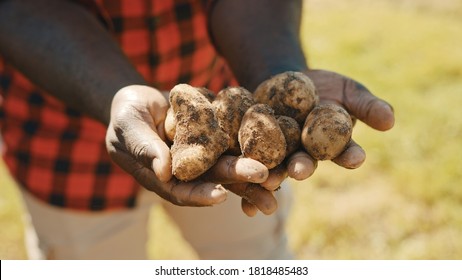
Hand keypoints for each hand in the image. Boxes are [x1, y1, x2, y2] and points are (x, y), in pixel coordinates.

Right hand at [105, 85, 273, 206]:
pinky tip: (275, 143)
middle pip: (214, 179)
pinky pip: (234, 140)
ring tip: (278, 173)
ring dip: (253, 168)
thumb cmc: (126, 114)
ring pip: (230, 163)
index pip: (182, 191)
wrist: (140, 99)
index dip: (199, 195)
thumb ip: (143, 148)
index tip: (219, 196)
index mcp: (164, 178)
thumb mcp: (128, 126)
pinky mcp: (215, 137)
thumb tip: (163, 171)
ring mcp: (204, 155)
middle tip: (263, 177)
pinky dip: (252, 142)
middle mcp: (188, 172)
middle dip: (238, 179)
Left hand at [234, 69, 395, 215]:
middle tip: (301, 169)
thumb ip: (366, 105)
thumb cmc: (324, 87)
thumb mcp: (347, 90)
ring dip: (272, 175)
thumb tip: (390, 120)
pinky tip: (241, 192)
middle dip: (304, 167)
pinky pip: (250, 161)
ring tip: (267, 180)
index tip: (356, 157)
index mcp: (332, 145)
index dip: (351, 155)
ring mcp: (279, 154)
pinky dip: (245, 175)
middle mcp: (306, 155)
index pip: (345, 151)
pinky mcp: (255, 148)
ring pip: (276, 167)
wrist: (285, 80)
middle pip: (306, 164)